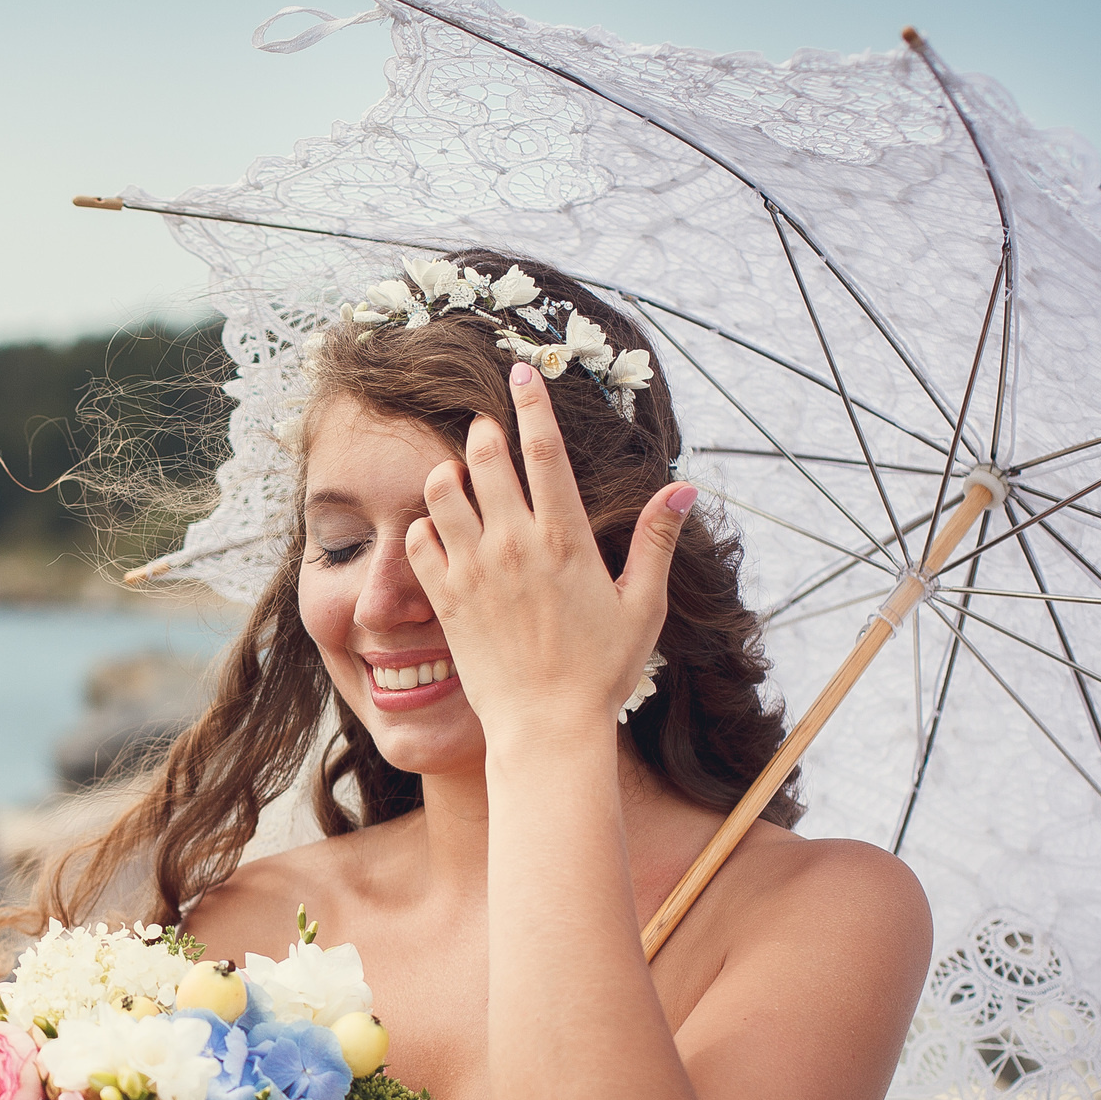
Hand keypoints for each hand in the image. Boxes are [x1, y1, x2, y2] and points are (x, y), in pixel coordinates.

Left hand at [405, 360, 696, 747]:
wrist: (547, 728)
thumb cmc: (601, 672)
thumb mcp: (643, 605)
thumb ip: (657, 541)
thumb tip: (682, 487)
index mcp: (566, 538)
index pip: (544, 450)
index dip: (532, 403)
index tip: (521, 371)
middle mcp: (515, 545)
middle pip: (487, 457)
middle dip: (485, 433)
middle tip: (488, 433)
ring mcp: (475, 570)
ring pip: (443, 490)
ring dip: (450, 474)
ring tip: (462, 482)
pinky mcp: (446, 599)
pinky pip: (418, 540)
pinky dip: (424, 526)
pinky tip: (440, 533)